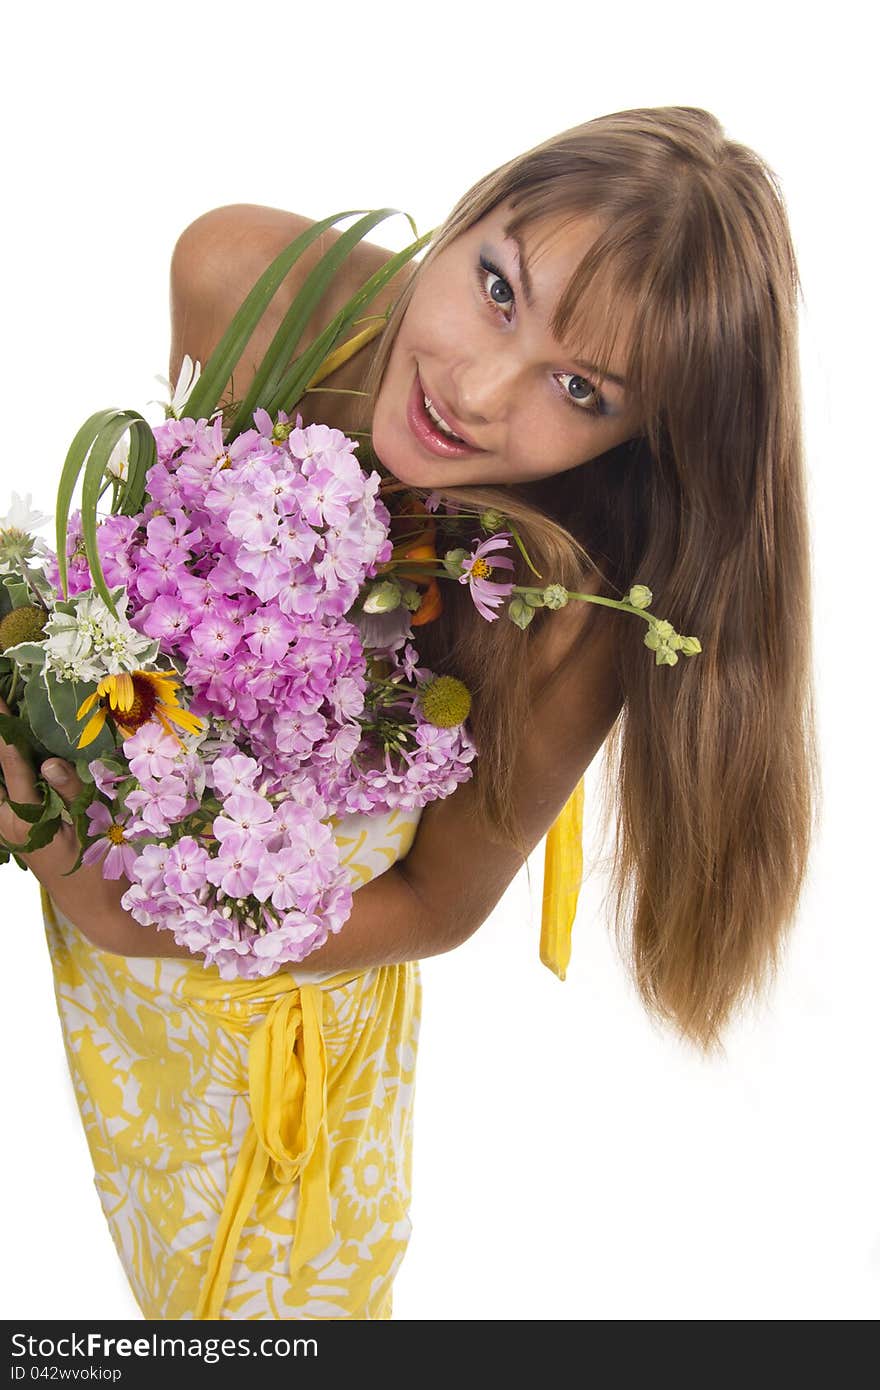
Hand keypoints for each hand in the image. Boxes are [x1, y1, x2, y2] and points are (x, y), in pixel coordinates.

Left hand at [0, 695, 128, 934]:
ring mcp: (7, 827)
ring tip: (5, 724)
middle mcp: (7, 822)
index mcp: (26, 819)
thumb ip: (70, 792)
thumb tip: (50, 761)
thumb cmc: (98, 869)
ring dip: (0, 757)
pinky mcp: (14, 829)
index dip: (3, 730)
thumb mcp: (91, 829)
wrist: (91, 907)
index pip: (10, 764)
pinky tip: (14, 754)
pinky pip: (3, 793)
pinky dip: (5, 771)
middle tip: (0, 707)